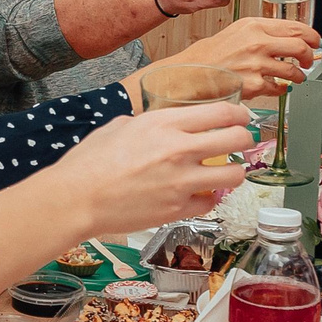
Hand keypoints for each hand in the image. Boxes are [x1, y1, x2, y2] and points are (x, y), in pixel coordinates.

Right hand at [50, 102, 253, 229]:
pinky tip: (198, 194)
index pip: (222, 113)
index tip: (242, 117)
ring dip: (234, 172)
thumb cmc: (90, 161)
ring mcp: (182, 181)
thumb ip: (150, 124)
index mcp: (164, 123)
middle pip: (237, 139)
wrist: (76, 199)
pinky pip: (209, 202)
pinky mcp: (178, 209)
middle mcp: (179, 149)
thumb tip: (164, 127)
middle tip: (240, 142)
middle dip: (245, 139)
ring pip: (234, 175)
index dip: (239, 114)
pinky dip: (207, 198)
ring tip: (226, 172)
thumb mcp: (120, 126)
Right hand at [162, 17, 319, 98]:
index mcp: (254, 26)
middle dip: (310, 56)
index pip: (296, 27)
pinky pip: (279, 88)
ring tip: (297, 77)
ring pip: (294, 71)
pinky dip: (281, 89)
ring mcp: (256, 65)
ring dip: (299, 76)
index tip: (314, 42)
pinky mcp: (254, 85)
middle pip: (300, 47)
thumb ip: (262, 32)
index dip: (311, 36)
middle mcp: (257, 43)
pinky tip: (277, 87)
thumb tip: (288, 38)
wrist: (191, 73)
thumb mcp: (236, 31)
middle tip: (309, 61)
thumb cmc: (211, 54)